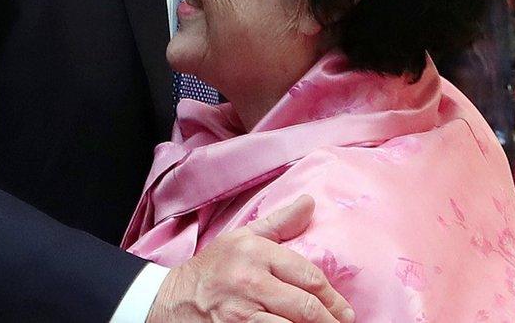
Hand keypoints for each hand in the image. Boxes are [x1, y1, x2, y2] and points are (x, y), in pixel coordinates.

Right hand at [146, 195, 354, 322]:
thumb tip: (310, 202)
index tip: (344, 309)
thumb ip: (280, 223)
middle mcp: (249, 281)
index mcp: (255, 252)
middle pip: (305, 306)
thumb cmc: (213, 267)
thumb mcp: (243, 238)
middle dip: (330, 319)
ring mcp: (240, 313)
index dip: (332, 296)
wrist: (170, 300)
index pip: (307, 275)